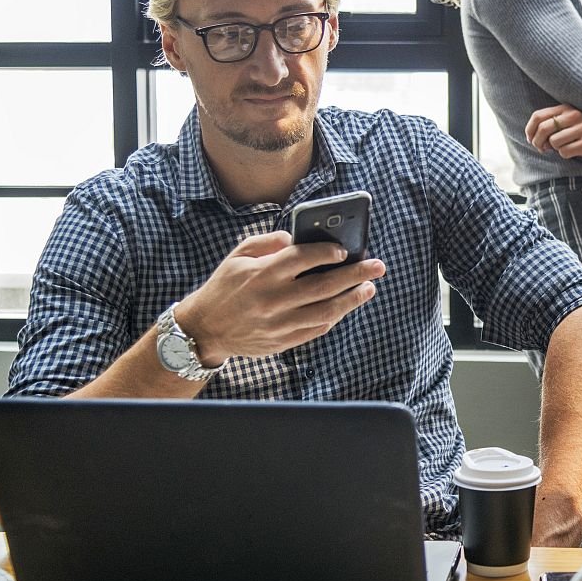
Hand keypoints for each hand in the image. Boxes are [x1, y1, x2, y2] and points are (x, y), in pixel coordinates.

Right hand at [175, 230, 385, 364]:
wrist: (204, 329)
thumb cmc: (225, 287)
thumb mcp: (238, 256)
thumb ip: (267, 242)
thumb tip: (296, 238)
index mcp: (262, 274)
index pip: (302, 258)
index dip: (327, 253)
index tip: (345, 250)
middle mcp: (273, 299)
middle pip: (323, 286)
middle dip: (355, 275)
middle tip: (377, 266)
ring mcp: (279, 323)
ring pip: (326, 311)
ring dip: (352, 299)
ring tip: (368, 288)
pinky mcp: (282, 342)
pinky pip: (316, 329)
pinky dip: (334, 317)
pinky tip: (346, 305)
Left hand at [525, 104, 581, 164]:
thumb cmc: (580, 135)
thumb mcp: (565, 125)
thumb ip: (548, 126)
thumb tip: (531, 138)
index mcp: (566, 108)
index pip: (538, 116)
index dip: (530, 130)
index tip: (530, 140)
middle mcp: (575, 115)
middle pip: (544, 129)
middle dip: (538, 142)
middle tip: (542, 149)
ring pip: (554, 141)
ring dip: (555, 149)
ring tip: (563, 148)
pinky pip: (565, 152)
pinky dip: (565, 155)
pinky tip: (574, 152)